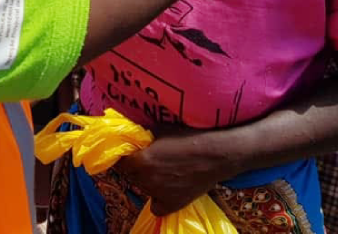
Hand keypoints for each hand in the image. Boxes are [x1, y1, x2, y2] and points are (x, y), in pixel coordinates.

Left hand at [117, 127, 234, 215]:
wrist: (216, 154)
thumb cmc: (189, 137)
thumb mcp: (160, 130)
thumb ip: (143, 137)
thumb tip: (132, 136)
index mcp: (142, 161)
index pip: (121, 164)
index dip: (125, 158)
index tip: (131, 154)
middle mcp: (147, 179)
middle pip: (131, 176)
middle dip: (136, 168)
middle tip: (148, 160)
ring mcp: (160, 194)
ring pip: (143, 189)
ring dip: (146, 181)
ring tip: (161, 171)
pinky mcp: (174, 204)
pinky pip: (156, 207)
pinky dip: (157, 200)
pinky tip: (164, 189)